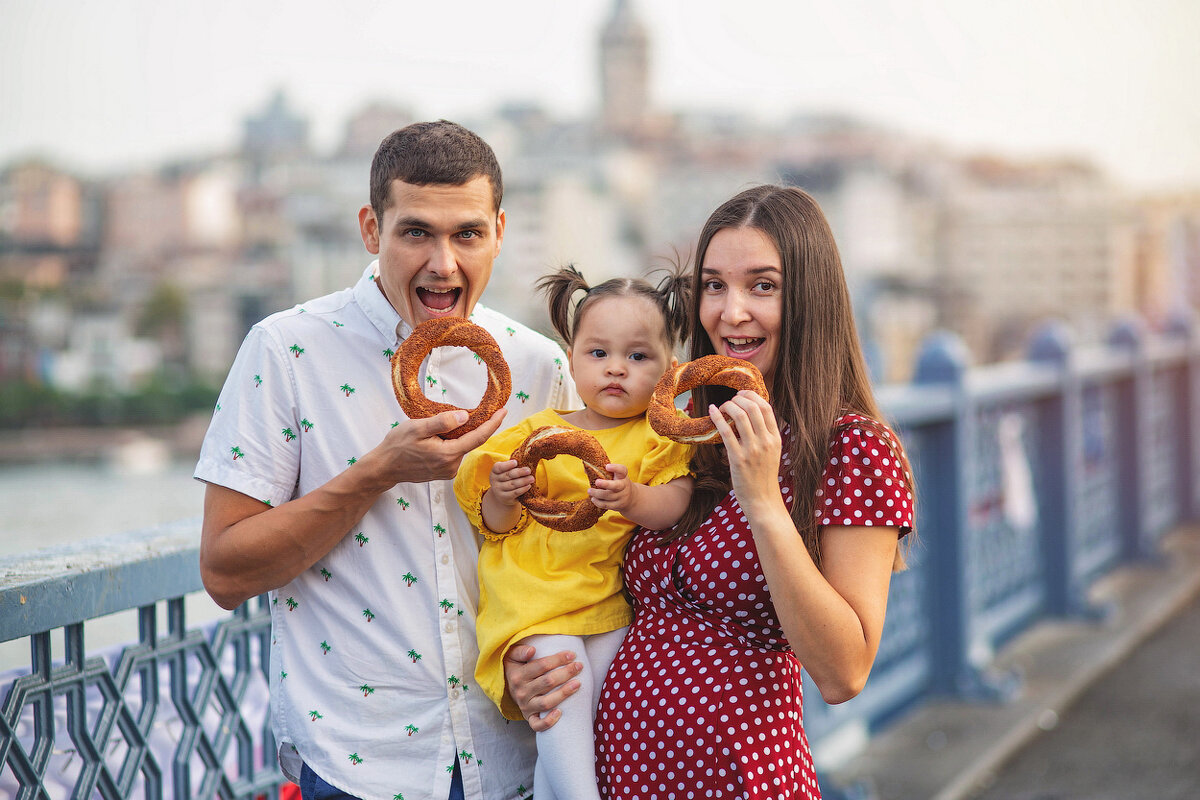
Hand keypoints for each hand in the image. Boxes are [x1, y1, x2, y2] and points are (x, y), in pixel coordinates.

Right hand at [364, 408, 507, 486]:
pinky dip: (451, 443)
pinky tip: (436, 438)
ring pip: (461, 447)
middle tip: (461, 412)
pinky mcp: (443, 473)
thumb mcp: (417, 428)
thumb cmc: (397, 445)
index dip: (493, 423)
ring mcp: (448, 472)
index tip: (504, 411)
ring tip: (436, 428)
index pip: (478, 437)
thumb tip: (466, 416)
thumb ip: (443, 422)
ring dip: (457, 435)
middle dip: (471, 426)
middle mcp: (452, 466)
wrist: (384, 468)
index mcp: (448, 454)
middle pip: (470, 442)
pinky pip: (454, 454)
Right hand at [487, 460, 533, 505]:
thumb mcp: (506, 472)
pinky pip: (515, 492)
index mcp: (494, 471)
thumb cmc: (507, 479)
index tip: (516, 462)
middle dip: (519, 472)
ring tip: (532, 478)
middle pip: (508, 475)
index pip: (499, 467)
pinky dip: (522, 489)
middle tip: (529, 470)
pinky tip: (528, 486)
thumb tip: (525, 460)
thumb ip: (512, 467)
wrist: (503, 496)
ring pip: (512, 484)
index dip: (507, 465)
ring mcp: (498, 490)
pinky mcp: (504, 498)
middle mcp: (494, 481)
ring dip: (523, 481)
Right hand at [503, 644, 581, 731]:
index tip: (572, 655)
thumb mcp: (512, 656)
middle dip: (566, 673)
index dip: (558, 659)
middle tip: (579, 666)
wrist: (506, 686)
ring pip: (546, 702)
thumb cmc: (516, 667)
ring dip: (564, 693)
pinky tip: (560, 712)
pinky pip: (538, 725)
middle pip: (547, 682)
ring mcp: (525, 707)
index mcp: (518, 676)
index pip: (541, 666)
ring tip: (578, 684)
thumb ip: (520, 651)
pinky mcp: (529, 718)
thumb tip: (532, 650)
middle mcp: (521, 692)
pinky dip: (548, 721)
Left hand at [589, 463, 632, 512]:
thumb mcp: (615, 476)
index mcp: (622, 476)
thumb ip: (603, 472)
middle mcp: (624, 486)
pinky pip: (607, 505)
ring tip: (589, 491)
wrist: (632, 498)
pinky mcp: (618, 505)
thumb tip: (586, 470)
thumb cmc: (618, 483)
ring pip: (608, 496)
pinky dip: (598, 502)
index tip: (607, 466)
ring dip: (597, 494)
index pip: (622, 470)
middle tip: (596, 482)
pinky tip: (593, 499)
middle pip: (616, 486)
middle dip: (605, 484)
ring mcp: (622, 496)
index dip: (615, 468)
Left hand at [709, 391, 782, 512]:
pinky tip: (712, 411)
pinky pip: (726, 432)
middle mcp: (766, 442)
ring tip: (722, 406)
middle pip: (753, 408)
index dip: (753, 396)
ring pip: (740, 416)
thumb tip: (749, 417)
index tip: (742, 394)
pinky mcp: (738, 459)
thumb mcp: (772, 453)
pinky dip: (717, 417)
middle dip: (739, 398)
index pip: (766, 408)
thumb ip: (764, 436)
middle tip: (731, 400)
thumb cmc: (764, 477)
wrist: (763, 500)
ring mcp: (752, 450)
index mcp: (776, 438)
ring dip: (729, 406)